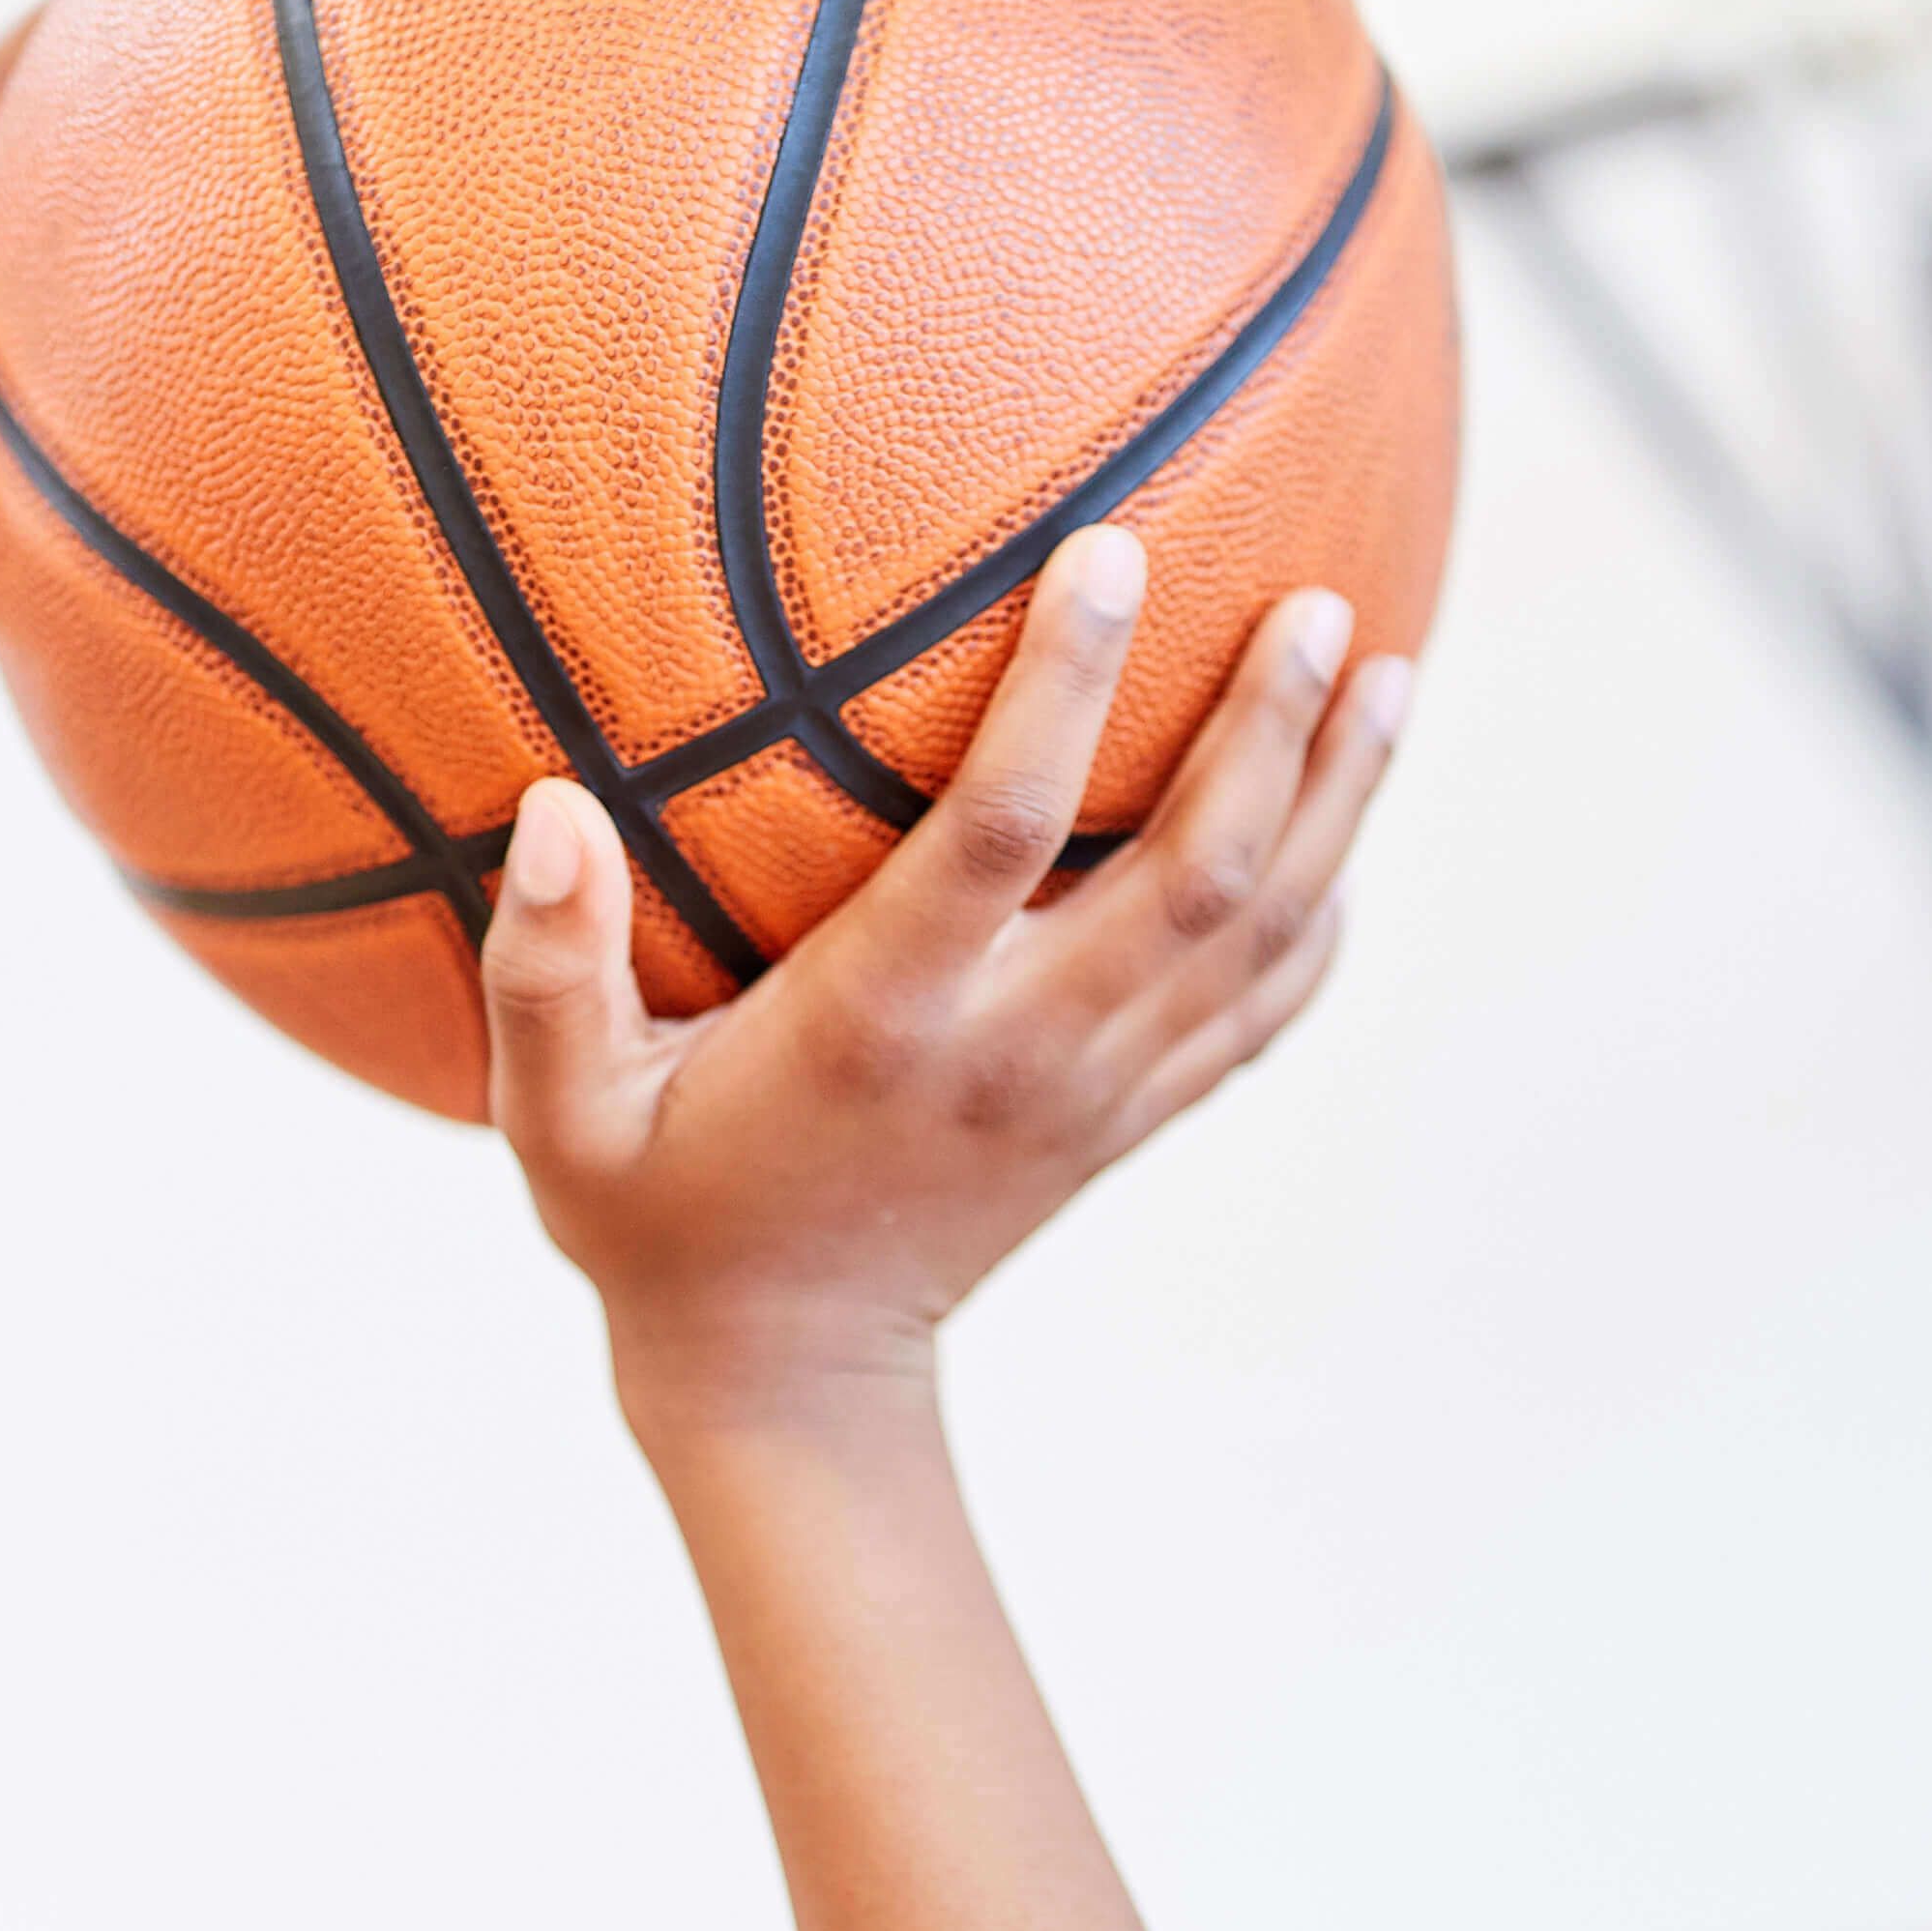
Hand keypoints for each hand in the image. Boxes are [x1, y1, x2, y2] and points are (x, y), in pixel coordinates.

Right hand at [481, 525, 1410, 1435]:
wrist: (788, 1379)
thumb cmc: (657, 1219)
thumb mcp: (561, 1119)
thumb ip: (542, 969)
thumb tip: (548, 808)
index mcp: (885, 1021)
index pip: (999, 831)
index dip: (1065, 688)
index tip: (1113, 552)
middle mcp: (1018, 1051)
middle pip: (1193, 876)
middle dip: (1270, 733)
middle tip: (1324, 601)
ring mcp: (1093, 1091)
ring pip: (1254, 932)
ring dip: (1332, 803)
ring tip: (1389, 672)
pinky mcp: (1129, 1120)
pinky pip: (1258, 1012)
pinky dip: (1319, 919)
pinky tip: (1347, 830)